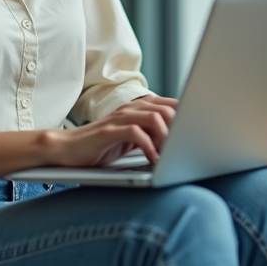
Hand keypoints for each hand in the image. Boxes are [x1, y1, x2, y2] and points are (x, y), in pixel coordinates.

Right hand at [43, 94, 178, 167]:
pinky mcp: (109, 131)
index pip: (172, 105)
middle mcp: (131, 109)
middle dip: (179, 130)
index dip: (188, 117)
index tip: (198, 135)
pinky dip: (149, 147)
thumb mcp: (132, 139)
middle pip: (167, 109)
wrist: (68, 149)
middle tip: (183, 150)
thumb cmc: (101, 146)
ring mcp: (119, 118)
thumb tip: (179, 145)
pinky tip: (153, 160)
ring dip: (166, 138)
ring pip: (154, 117)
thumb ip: (152, 135)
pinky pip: (136, 133)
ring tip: (170, 156)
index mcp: (139, 109)